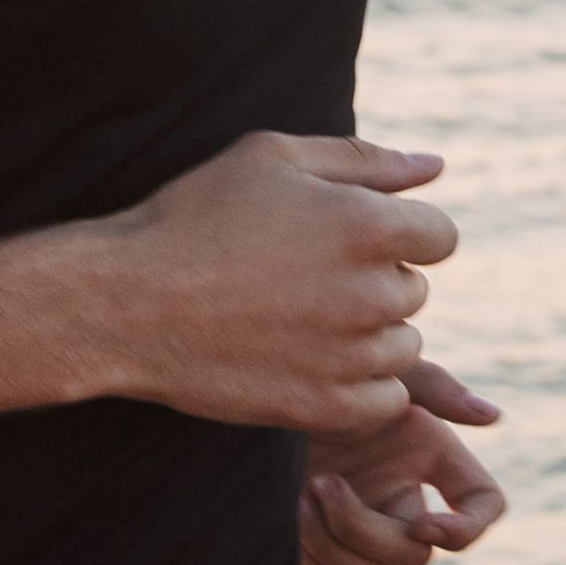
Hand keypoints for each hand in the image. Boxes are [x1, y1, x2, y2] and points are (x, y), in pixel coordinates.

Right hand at [99, 132, 462, 434]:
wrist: (125, 302)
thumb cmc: (194, 217)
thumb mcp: (271, 158)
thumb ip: (364, 160)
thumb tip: (435, 166)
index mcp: (367, 224)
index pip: (440, 236)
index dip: (399, 232)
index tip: (348, 240)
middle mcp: (370, 292)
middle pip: (415, 290)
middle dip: (374, 280)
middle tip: (303, 277)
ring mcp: (350, 356)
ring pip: (402, 346)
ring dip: (368, 335)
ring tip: (299, 319)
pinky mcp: (324, 406)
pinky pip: (385, 400)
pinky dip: (361, 386)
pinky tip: (312, 362)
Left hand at [300, 360, 507, 564]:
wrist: (242, 394)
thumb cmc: (306, 374)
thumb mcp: (371, 370)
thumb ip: (435, 387)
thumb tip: (493, 416)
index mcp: (424, 456)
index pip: (482, 504)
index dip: (468, 527)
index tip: (423, 526)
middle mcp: (401, 498)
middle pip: (416, 554)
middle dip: (365, 529)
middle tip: (321, 484)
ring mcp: (365, 530)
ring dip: (335, 545)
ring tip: (296, 501)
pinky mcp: (327, 553)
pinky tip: (288, 522)